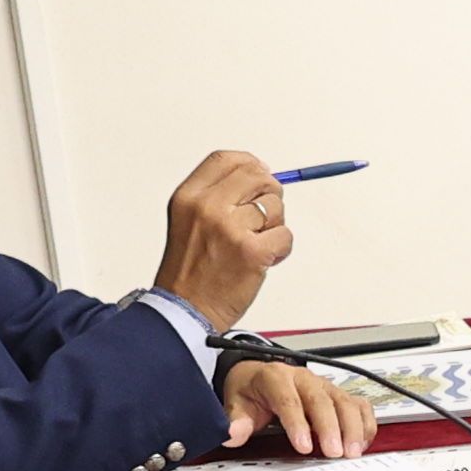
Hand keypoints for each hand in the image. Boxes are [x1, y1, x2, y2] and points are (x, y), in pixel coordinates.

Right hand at [152, 152, 291, 325]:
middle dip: (269, 194)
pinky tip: (262, 260)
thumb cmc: (190, 269)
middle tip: (262, 218)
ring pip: (275, 206)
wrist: (186, 310)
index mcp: (189, 196)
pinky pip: (285, 235)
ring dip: (273, 226)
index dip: (250, 164)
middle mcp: (208, 207)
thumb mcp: (188, 220)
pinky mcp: (252, 252)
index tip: (259, 175)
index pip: (227, 159)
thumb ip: (217, 195)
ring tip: (253, 244)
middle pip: (257, 176)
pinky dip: (280, 249)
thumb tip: (259, 173)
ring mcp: (231, 228)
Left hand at [216, 353, 377, 459]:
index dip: (297, 423)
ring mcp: (324, 386)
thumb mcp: (236, 402)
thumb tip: (233, 435)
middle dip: (330, 427)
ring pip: (345, 401)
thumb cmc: (251, 390)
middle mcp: (304, 379)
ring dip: (352, 427)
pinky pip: (359, 405)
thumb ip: (235, 421)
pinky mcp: (338, 395)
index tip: (304, 445)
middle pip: (321, 400)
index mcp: (276, 377)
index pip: (288, 399)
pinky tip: (361, 443)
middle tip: (334, 452)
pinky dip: (365, 424)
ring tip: (352, 452)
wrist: (258, 376)